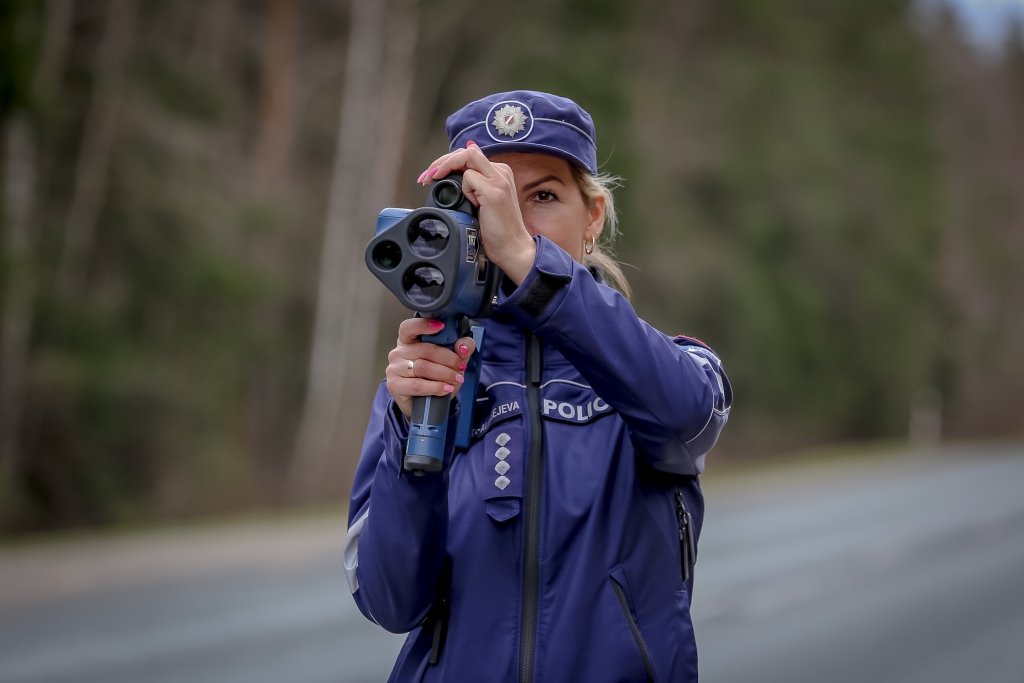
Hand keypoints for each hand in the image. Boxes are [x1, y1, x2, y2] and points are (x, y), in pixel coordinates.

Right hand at [386, 317, 476, 419]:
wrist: (423, 405)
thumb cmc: (434, 378)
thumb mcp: (451, 361)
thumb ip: (460, 349)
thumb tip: (463, 346)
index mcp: (409, 340)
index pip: (409, 327)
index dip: (423, 325)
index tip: (441, 326)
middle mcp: (399, 352)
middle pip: (425, 349)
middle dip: (448, 358)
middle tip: (461, 366)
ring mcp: (394, 368)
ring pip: (423, 367)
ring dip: (445, 373)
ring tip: (457, 379)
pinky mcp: (394, 385)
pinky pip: (418, 385)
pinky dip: (436, 387)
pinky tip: (446, 388)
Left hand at [419, 142, 536, 284]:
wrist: (511, 247)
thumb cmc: (498, 229)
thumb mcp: (482, 202)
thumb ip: (473, 186)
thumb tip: (458, 174)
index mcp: (499, 172)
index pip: (469, 155)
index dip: (447, 161)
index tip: (432, 174)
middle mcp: (500, 172)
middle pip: (466, 152)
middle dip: (441, 161)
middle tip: (427, 176)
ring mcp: (498, 180)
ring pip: (466, 156)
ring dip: (446, 167)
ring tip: (436, 179)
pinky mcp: (493, 191)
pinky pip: (469, 178)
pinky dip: (464, 189)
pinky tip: (471, 203)